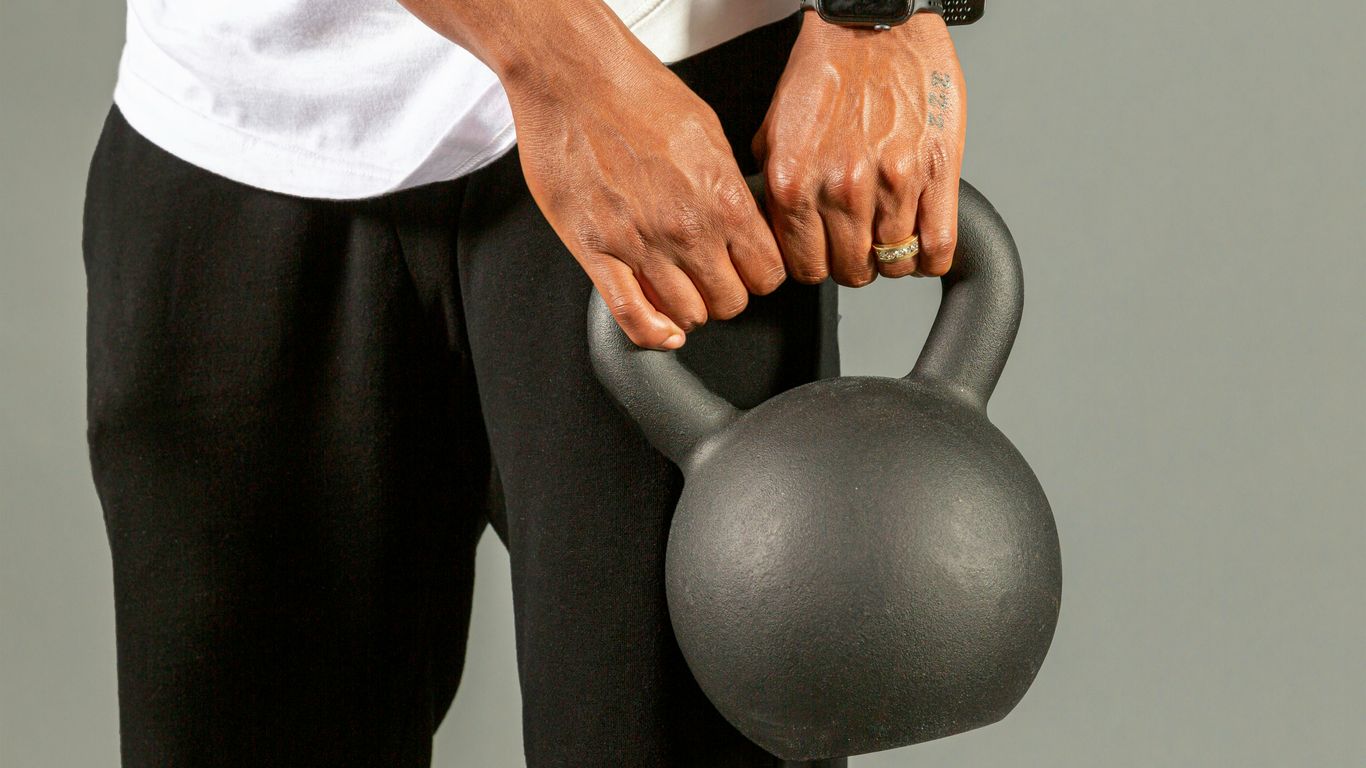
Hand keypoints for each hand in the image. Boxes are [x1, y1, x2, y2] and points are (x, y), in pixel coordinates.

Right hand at [505, 38, 783, 348]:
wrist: (575, 76)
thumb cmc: (636, 91)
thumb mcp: (709, 132)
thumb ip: (727, 185)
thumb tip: (741, 217)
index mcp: (723, 198)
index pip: (766, 272)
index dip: (759, 275)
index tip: (748, 270)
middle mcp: (687, 229)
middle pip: (730, 302)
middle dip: (725, 293)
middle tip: (712, 277)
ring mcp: (641, 245)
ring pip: (687, 316)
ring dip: (688, 309)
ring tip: (680, 288)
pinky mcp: (597, 252)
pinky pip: (631, 316)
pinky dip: (651, 334)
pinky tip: (660, 329)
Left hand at [752, 10, 966, 283]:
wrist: (873, 22)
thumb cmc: (828, 67)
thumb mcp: (775, 128)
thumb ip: (776, 185)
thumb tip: (781, 228)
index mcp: (795, 182)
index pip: (803, 267)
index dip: (815, 267)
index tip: (824, 257)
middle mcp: (841, 188)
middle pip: (851, 272)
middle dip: (854, 265)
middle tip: (858, 247)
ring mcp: (893, 183)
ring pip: (895, 263)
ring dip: (892, 259)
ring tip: (890, 238)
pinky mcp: (936, 172)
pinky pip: (938, 246)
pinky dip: (931, 257)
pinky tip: (922, 243)